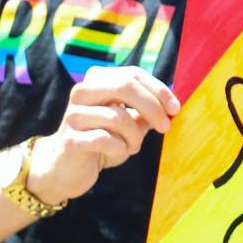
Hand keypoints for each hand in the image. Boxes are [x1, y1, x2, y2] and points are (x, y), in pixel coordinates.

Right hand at [28, 65, 179, 204]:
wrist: (67, 168)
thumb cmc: (103, 141)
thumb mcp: (129, 124)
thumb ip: (147, 112)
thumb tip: (172, 107)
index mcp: (97, 81)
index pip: (133, 74)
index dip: (159, 90)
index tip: (175, 109)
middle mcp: (82, 92)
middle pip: (125, 86)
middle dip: (152, 107)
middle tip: (165, 127)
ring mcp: (73, 115)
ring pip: (118, 116)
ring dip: (135, 136)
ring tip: (132, 146)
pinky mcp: (70, 140)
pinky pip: (105, 139)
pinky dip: (119, 148)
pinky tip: (116, 151)